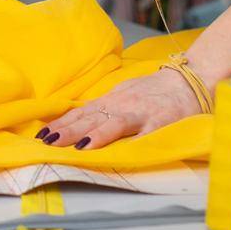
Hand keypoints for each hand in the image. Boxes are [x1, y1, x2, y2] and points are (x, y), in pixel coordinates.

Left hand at [37, 69, 203, 150]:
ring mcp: (138, 113)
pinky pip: (136, 133)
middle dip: (66, 130)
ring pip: (109, 124)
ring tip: (70, 146)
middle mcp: (121, 104)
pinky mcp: (157, 123)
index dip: (61, 122)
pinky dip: (118, 140)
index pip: (81, 112)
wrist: (188, 81)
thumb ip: (105, 107)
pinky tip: (103, 148)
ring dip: (88, 135)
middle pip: (89, 118)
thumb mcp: (126, 95)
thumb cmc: (155, 92)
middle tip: (45, 141)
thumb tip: (79, 120)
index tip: (41, 133)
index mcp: (112, 100)